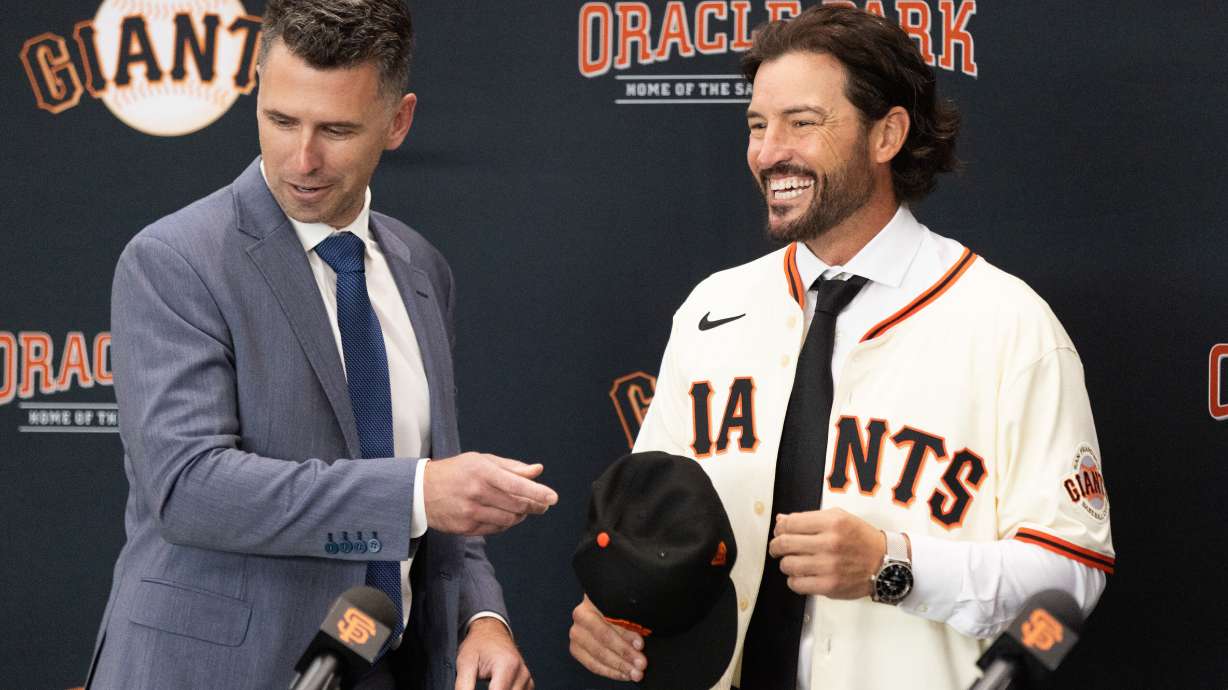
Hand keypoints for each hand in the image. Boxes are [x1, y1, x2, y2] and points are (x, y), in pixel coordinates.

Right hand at [424, 453, 557, 534]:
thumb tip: (537, 470)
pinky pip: (496, 528)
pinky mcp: (466, 527)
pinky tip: (507, 515)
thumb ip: (511, 467)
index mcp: (482, 471)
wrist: (421, 491)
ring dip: (521, 515)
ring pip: (509, 519)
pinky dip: (507, 522)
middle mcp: (477, 492)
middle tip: (543, 505)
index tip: (553, 498)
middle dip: (535, 506)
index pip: (517, 485)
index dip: (538, 493)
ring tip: (523, 508)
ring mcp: (471, 512)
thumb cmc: (456, 471)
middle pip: (517, 504)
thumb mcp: (481, 461)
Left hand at [455, 617, 532, 689]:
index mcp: (507, 665)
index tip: (474, 688)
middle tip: (483, 684)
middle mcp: (521, 672)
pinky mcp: (527, 682)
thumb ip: (464, 687)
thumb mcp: (464, 664)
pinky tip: (496, 687)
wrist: (490, 631)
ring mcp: (526, 678)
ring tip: (488, 685)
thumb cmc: (478, 644)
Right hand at [569, 595, 646, 681]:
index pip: (611, 617)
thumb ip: (633, 618)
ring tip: (635, 672)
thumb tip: (642, 636)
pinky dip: (610, 671)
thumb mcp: (628, 608)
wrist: (605, 613)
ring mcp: (577, 632)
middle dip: (625, 652)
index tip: (641, 644)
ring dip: (619, 665)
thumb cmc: (621, 610)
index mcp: (594, 597)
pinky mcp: (576, 648)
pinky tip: (624, 674)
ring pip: (598, 653)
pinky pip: (592, 664)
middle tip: (641, 663)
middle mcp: (581, 614)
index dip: (626, 632)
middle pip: (603, 636)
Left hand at [768, 507, 885, 598]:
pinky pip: (797, 584)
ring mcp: (829, 566)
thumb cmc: (862, 539)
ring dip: (786, 563)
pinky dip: (794, 580)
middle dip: (776, 546)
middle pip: (785, 543)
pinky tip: (802, 575)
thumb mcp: (839, 518)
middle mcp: (830, 543)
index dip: (779, 528)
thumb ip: (809, 518)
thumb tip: (782, 521)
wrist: (885, 562)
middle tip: (777, 548)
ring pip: (788, 565)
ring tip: (792, 562)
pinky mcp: (830, 586)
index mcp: (832, 522)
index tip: (779, 532)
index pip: (790, 523)